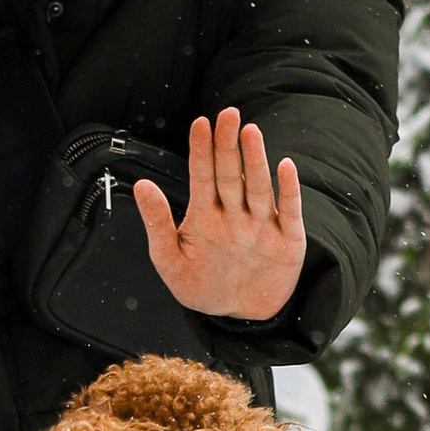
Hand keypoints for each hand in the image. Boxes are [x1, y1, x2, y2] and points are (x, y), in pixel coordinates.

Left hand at [133, 112, 305, 324]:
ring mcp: (262, 225)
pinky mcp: (287, 240)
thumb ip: (157, 223)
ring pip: (258, 188)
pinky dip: (288, 191)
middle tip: (228, 114)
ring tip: (250, 133)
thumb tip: (140, 184)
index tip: (199, 123)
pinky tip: (285, 167)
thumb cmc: (201, 286)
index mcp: (205, 216)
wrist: (239, 316)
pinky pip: (289, 212)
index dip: (201, 150)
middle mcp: (234, 214)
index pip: (202, 176)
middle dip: (228, 145)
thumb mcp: (169, 259)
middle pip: (231, 175)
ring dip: (255, 161)